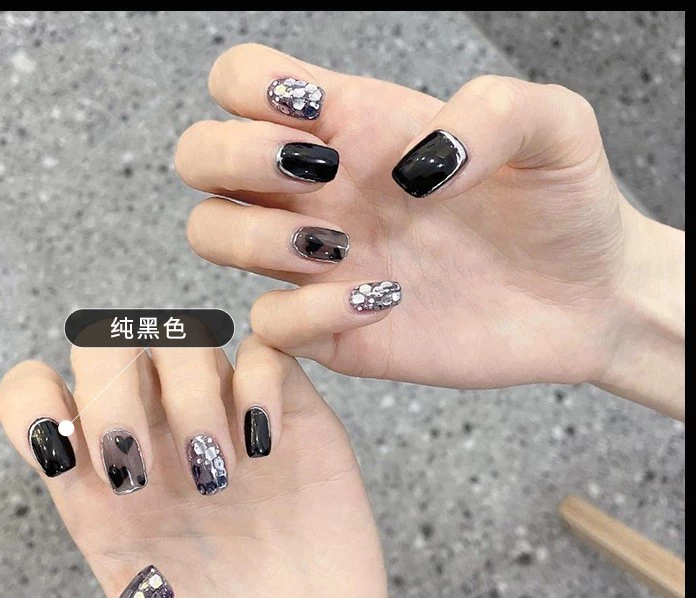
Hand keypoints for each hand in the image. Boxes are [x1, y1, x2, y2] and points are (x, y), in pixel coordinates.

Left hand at [0, 338, 420, 597]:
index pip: (37, 403)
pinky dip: (260, 382)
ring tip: (219, 474)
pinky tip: (266, 444)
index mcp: (100, 495)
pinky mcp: (288, 422)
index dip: (35, 408)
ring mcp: (224, 427)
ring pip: (182, 344)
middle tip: (145, 474)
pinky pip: (263, 355)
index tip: (72, 463)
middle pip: (102, 353)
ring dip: (188, 396)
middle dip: (110, 395)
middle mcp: (156, 448)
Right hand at [176, 44, 683, 417]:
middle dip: (230, 158)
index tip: (318, 116)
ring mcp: (319, 262)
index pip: (242, 82)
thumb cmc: (563, 206)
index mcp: (353, 125)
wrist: (584, 300)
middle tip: (320, 174)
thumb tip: (411, 167)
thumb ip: (492, 111)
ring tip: (343, 245)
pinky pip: (269, 322)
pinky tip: (383, 300)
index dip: (251, 89)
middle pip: (199, 159)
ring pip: (211, 236)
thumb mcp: (555, 128)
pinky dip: (308, 313)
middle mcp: (320, 190)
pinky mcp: (333, 330)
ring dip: (257, 235)